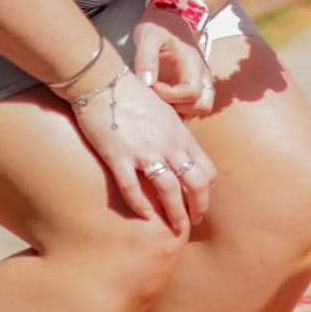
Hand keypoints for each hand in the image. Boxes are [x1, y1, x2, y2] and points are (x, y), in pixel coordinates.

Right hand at [71, 71, 217, 234]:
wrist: (104, 82)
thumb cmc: (134, 95)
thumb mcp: (165, 113)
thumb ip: (175, 135)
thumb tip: (181, 154)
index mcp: (181, 135)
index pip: (207, 169)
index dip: (206, 191)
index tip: (200, 202)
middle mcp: (169, 145)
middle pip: (195, 183)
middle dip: (197, 207)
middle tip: (192, 222)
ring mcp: (145, 151)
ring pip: (170, 190)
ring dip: (175, 213)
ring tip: (176, 229)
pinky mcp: (119, 156)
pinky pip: (133, 187)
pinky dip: (141, 205)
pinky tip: (144, 217)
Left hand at [133, 10, 216, 117]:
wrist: (170, 18)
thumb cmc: (159, 27)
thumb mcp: (147, 37)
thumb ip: (146, 59)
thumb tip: (146, 84)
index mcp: (193, 63)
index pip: (191, 92)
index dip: (170, 96)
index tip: (152, 86)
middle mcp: (202, 75)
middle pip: (203, 105)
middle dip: (180, 109)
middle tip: (158, 98)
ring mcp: (200, 81)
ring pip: (200, 108)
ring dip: (181, 111)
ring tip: (160, 100)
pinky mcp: (193, 85)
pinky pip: (192, 106)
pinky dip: (180, 109)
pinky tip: (162, 100)